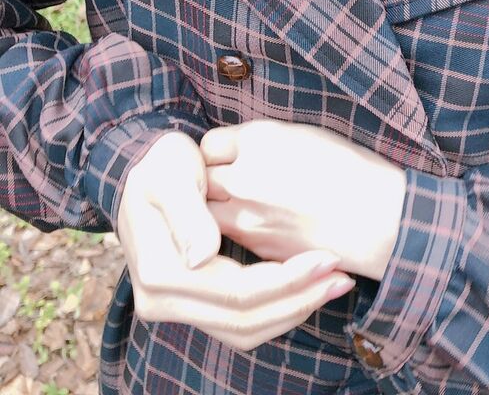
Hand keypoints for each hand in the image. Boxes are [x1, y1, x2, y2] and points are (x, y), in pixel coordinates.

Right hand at [116, 130, 354, 351]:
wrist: (140, 172)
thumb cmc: (160, 166)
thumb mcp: (169, 176)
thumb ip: (188, 215)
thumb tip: (203, 256)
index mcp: (161, 272)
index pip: (235, 290)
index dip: (286, 279)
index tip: (326, 257)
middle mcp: (162, 301)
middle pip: (243, 318)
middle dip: (298, 299)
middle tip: (341, 275)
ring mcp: (175, 308)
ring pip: (244, 330)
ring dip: (292, 311)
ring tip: (334, 283)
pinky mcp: (192, 306)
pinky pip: (239, 324)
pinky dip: (276, 312)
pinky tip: (307, 290)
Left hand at [199, 120, 406, 279]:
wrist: (377, 218)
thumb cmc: (350, 168)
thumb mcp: (306, 135)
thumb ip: (262, 140)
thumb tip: (237, 149)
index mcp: (258, 141)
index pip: (209, 144)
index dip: (220, 150)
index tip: (231, 154)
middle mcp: (244, 178)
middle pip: (201, 179)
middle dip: (212, 179)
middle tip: (230, 180)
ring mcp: (247, 218)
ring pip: (208, 213)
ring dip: (218, 208)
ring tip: (243, 203)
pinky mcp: (257, 249)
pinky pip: (231, 237)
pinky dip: (238, 231)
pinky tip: (263, 222)